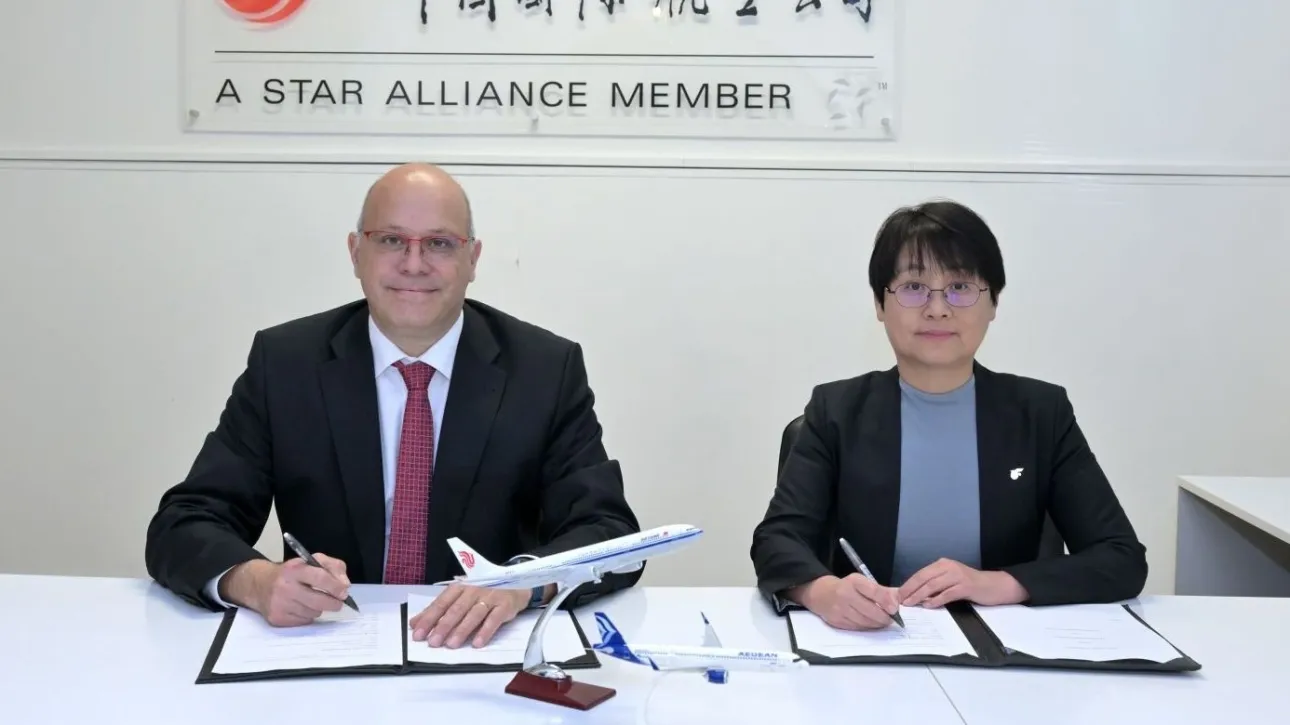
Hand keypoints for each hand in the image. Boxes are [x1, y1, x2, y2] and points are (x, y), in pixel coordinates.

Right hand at [223, 555, 351, 626]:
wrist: (259, 584)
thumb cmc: (292, 572)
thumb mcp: (312, 561)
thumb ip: (333, 567)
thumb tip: (345, 585)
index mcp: (294, 569)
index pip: (320, 578)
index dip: (336, 587)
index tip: (344, 592)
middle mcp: (284, 587)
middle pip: (318, 601)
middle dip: (333, 603)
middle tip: (338, 602)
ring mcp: (279, 604)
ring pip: (313, 613)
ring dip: (318, 608)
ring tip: (311, 600)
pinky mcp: (277, 618)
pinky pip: (303, 621)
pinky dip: (307, 615)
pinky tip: (301, 607)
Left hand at [409, 583, 529, 647]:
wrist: (515, 582)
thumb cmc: (482, 593)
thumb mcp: (460, 597)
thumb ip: (438, 610)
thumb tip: (414, 623)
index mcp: (459, 588)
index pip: (441, 604)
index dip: (429, 619)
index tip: (418, 634)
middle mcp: (473, 590)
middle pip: (456, 610)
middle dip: (443, 627)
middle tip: (433, 643)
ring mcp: (489, 597)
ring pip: (473, 615)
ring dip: (461, 630)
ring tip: (451, 645)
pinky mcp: (504, 605)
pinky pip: (494, 619)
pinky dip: (485, 631)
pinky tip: (477, 643)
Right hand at [793, 574, 900, 630]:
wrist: (821, 594)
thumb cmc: (847, 587)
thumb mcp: (862, 582)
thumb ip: (882, 590)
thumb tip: (898, 599)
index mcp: (854, 581)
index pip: (873, 591)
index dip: (886, 601)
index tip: (895, 609)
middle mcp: (845, 594)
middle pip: (870, 610)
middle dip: (884, 617)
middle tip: (891, 619)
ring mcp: (840, 609)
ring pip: (865, 622)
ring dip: (877, 624)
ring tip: (882, 622)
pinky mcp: (837, 621)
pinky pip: (857, 627)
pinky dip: (867, 627)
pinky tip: (870, 624)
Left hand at [898, 558, 1027, 608]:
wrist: (995, 586)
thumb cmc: (971, 585)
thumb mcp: (951, 580)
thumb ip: (936, 585)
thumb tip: (916, 595)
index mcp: (943, 564)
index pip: (920, 573)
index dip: (908, 584)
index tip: (898, 594)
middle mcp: (948, 567)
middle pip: (924, 578)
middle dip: (911, 590)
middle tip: (901, 600)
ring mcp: (958, 576)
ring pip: (933, 585)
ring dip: (920, 595)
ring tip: (911, 604)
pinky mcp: (966, 586)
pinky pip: (948, 593)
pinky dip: (937, 600)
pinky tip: (929, 605)